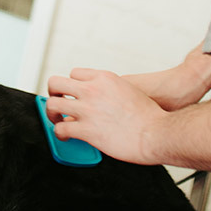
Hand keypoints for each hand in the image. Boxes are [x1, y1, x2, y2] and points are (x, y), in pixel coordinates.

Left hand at [46, 68, 165, 164]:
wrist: (158, 132)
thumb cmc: (150, 116)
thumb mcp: (129, 90)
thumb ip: (110, 91)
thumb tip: (104, 99)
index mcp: (103, 78)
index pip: (74, 73)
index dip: (72, 86)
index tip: (73, 95)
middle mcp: (92, 90)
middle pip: (56, 83)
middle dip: (54, 93)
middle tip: (57, 102)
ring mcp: (87, 109)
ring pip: (52, 105)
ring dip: (52, 114)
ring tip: (57, 121)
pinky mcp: (86, 130)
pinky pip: (61, 129)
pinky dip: (59, 134)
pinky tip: (65, 137)